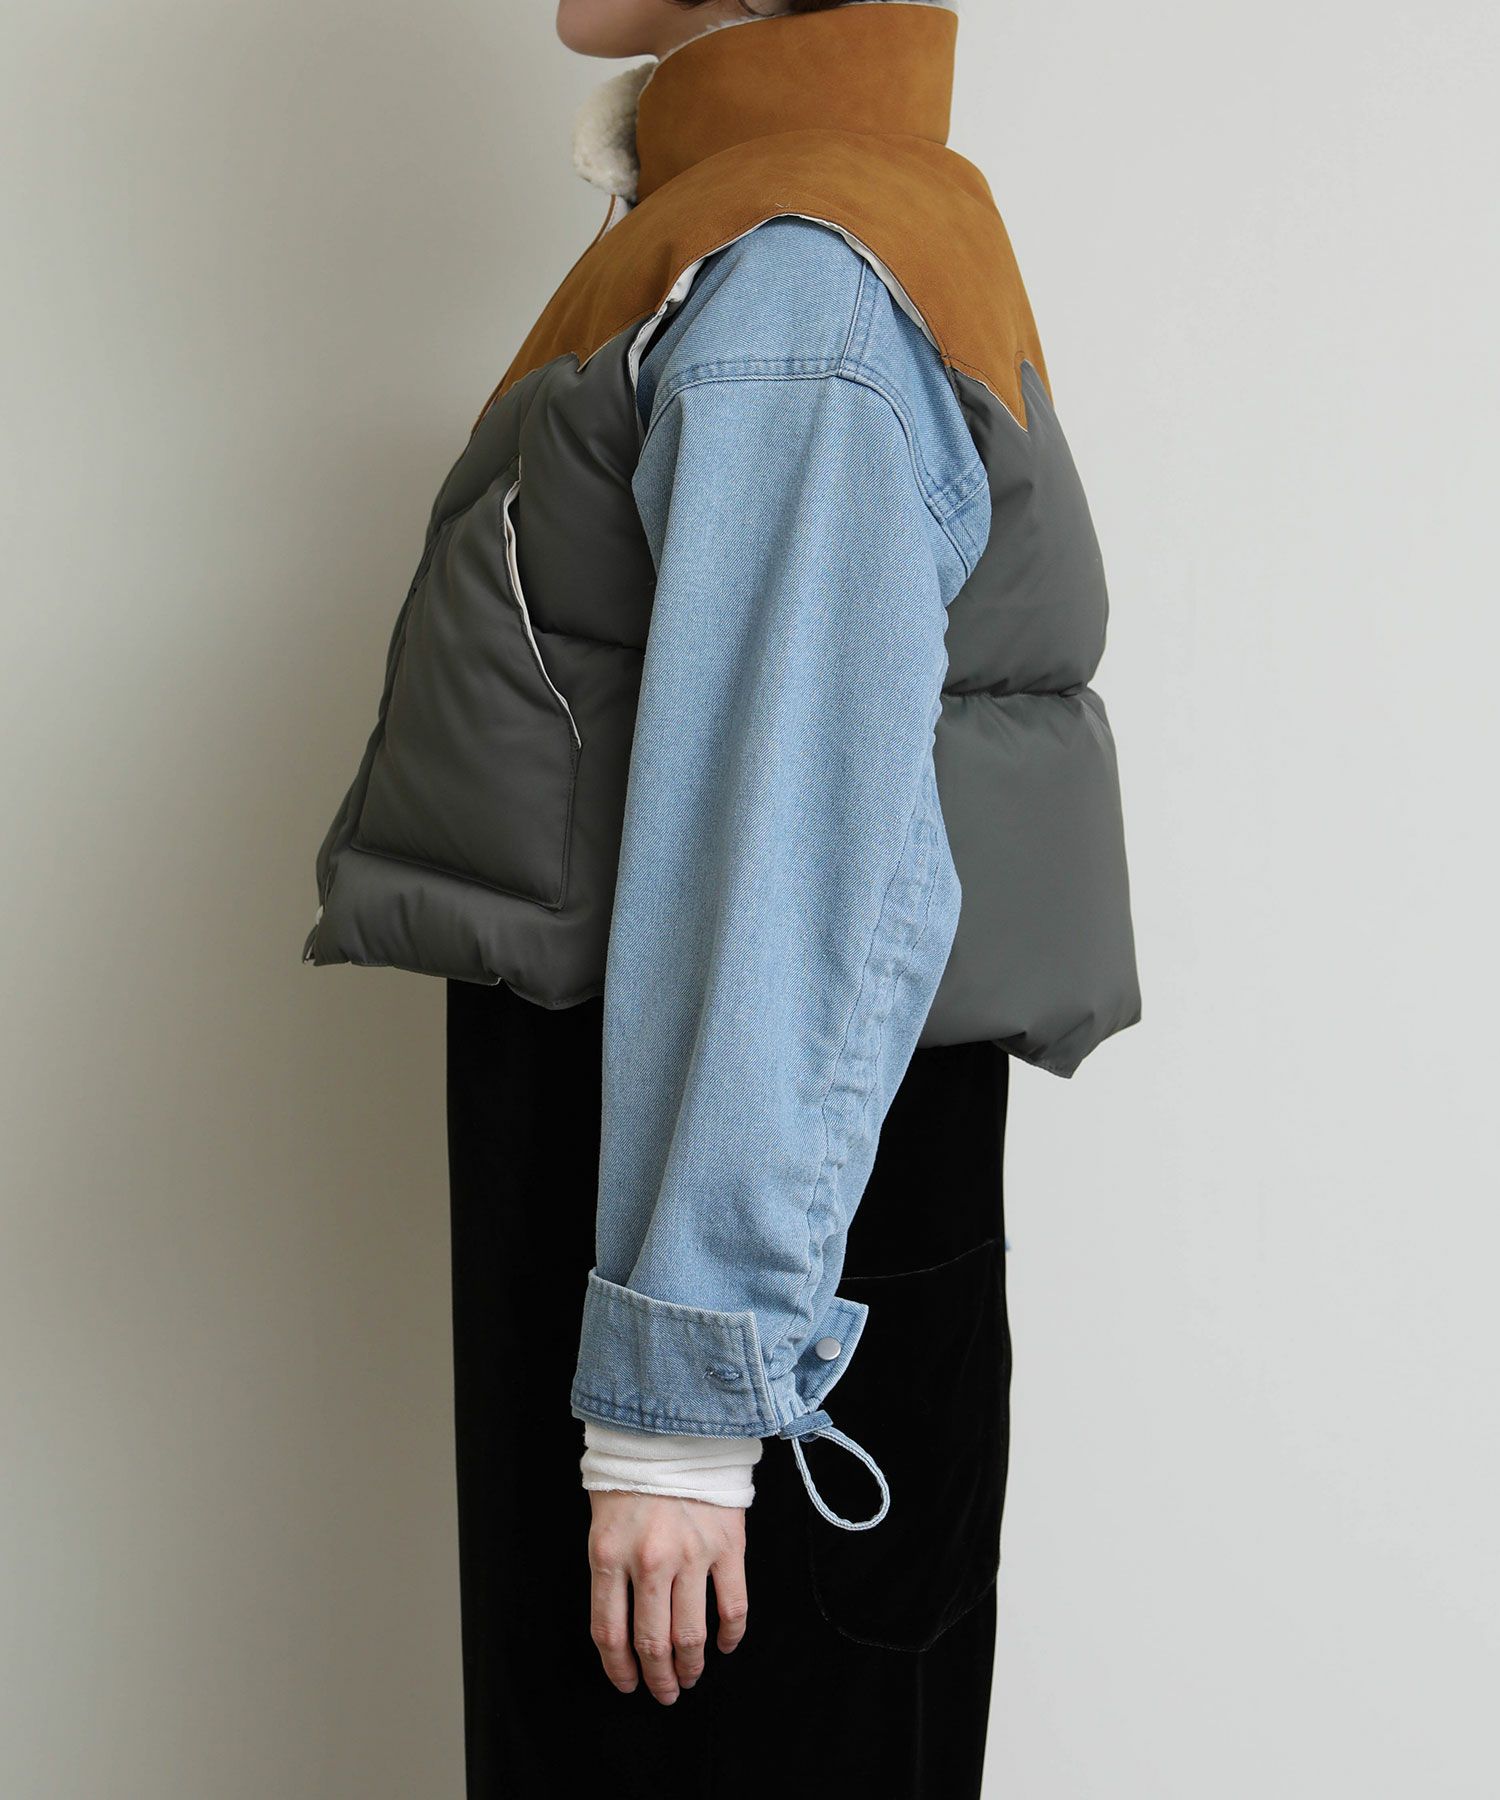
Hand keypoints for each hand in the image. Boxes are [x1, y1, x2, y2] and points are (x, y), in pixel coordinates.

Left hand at [586, 1489, 748, 1702]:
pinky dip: (731, 1636)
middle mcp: (650, 1561)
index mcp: (610, 1555)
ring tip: (690, 1677)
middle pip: (652, 1642)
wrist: (674, 1429)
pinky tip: (726, 1646)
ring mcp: (692, 1555)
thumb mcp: (603, 1522)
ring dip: (691, 1667)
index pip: (609, 1632)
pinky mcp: (728, 1546)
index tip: (628, 1684)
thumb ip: (610, 1571)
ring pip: (692, 1634)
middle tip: (664, 1692)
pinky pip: (733, 1606)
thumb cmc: (632, 1477)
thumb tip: (622, 1627)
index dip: (618, 1669)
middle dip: (658, 1678)